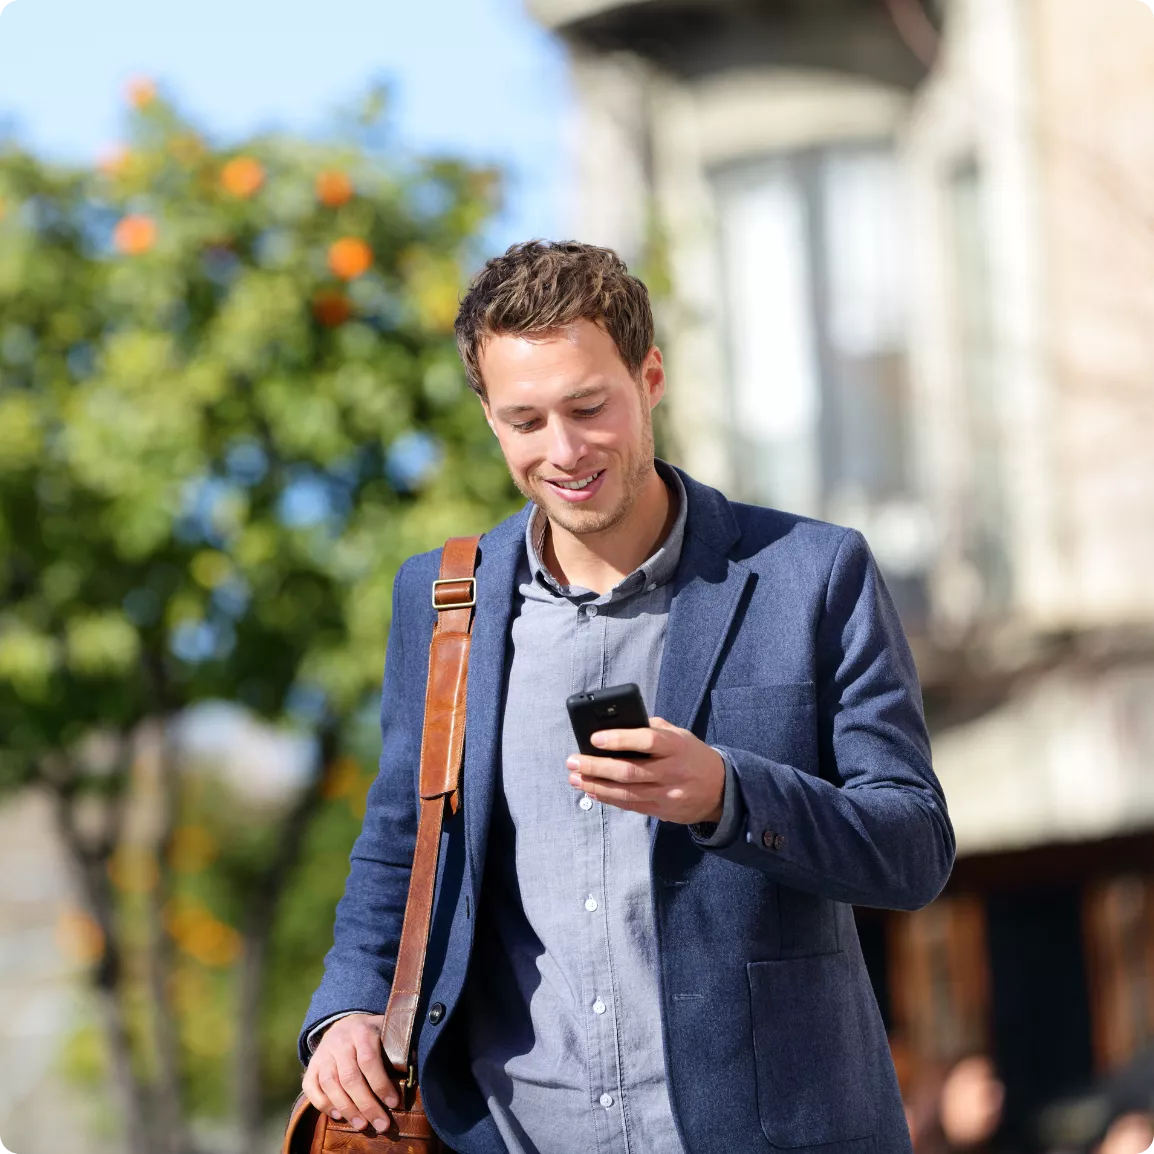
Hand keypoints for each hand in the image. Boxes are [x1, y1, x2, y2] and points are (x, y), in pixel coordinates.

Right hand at [302, 1012, 398, 1134]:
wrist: (344, 1023)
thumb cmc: (372, 1034)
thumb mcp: (387, 1031)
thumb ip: (400, 1046)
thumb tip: (416, 1065)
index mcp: (362, 1032)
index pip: (370, 1060)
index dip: (381, 1084)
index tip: (394, 1103)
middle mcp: (340, 1042)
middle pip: (350, 1077)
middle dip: (366, 1105)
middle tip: (381, 1124)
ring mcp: (323, 1054)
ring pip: (331, 1084)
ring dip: (347, 1108)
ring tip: (362, 1126)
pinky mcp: (311, 1066)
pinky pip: (312, 1087)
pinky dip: (323, 1104)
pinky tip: (339, 1116)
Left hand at [566, 716, 724, 824]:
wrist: (720, 789)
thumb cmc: (691, 754)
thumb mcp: (679, 734)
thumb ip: (651, 728)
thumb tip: (617, 725)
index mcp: (676, 746)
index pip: (646, 741)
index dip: (619, 739)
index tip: (594, 738)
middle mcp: (672, 771)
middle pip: (629, 772)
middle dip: (596, 767)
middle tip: (573, 761)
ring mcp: (666, 794)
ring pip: (625, 793)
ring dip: (596, 786)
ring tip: (575, 778)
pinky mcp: (661, 811)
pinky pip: (630, 806)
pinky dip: (608, 799)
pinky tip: (591, 792)